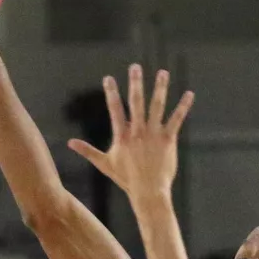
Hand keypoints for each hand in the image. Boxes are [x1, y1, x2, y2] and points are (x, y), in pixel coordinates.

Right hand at [67, 65, 193, 206]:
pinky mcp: (168, 140)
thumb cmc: (126, 178)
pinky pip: (176, 119)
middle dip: (135, 83)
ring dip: (160, 88)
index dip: (111, 92)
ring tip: (162, 72)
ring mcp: (154, 134)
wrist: (148, 191)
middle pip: (136, 102)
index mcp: (122, 136)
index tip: (108, 78)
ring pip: (157, 106)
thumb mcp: (104, 163)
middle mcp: (137, 131)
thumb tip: (70, 143)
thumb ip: (87, 151)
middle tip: (135, 67)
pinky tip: (189, 94)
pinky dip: (183, 106)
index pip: (115, 109)